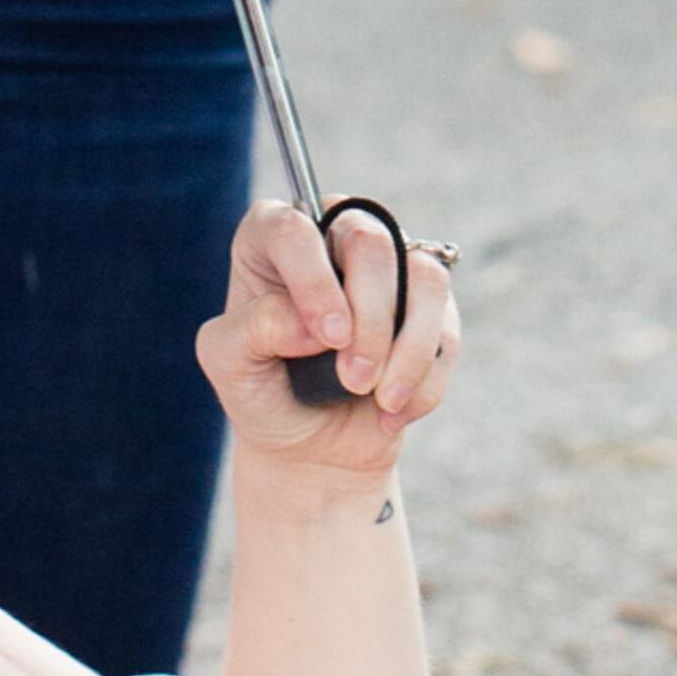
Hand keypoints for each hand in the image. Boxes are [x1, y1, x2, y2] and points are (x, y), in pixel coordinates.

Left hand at [201, 198, 460, 475]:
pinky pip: (447, 324)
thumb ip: (254, 329)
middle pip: (369, 241)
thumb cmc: (262, 393)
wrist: (311, 446)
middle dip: (369, 321)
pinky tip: (395, 409)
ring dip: (408, 347)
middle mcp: (333, 237)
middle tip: (352, 381)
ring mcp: (388, 267)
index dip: (315, 281)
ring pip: (424, 275)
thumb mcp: (229, 365)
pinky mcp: (428, 304)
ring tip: (380, 399)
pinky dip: (426, 375)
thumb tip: (313, 322)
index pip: (294, 229)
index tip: (328, 338)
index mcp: (271, 239)